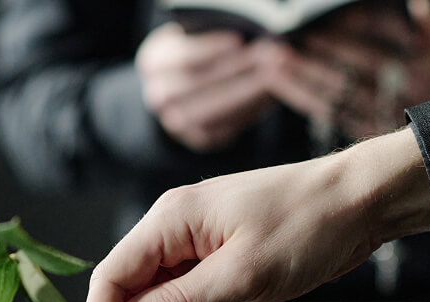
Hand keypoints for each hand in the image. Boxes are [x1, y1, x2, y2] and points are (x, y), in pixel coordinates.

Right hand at [84, 128, 429, 301]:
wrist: (362, 201)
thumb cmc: (307, 227)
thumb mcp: (242, 274)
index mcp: (170, 220)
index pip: (111, 276)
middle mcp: (174, 225)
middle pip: (131, 287)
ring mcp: (198, 238)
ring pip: (160, 292)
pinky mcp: (220, 251)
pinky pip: (189, 289)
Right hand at [136, 23, 276, 151]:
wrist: (179, 93)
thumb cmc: (194, 54)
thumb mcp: (191, 39)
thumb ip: (210, 35)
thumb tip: (249, 33)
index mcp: (154, 63)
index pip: (181, 57)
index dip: (210, 49)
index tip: (239, 40)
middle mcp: (160, 96)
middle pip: (200, 83)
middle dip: (239, 68)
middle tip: (270, 55)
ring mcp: (178, 122)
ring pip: (217, 108)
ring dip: (251, 90)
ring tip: (275, 74)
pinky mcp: (201, 138)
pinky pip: (230, 126)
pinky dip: (253, 109)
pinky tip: (272, 94)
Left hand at [257, 0, 429, 138]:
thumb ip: (425, 19)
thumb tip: (407, 5)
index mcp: (418, 74)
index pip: (370, 56)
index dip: (339, 44)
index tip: (311, 31)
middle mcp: (398, 101)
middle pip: (346, 80)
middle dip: (310, 64)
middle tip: (277, 49)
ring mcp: (382, 121)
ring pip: (335, 101)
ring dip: (301, 84)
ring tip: (272, 66)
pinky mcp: (368, 135)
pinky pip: (334, 118)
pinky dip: (309, 101)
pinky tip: (286, 87)